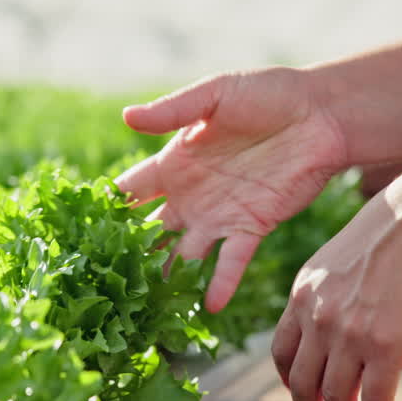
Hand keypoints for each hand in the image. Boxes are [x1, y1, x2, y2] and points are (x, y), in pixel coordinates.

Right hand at [114, 69, 348, 312]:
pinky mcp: (251, 227)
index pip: (130, 191)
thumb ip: (172, 111)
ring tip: (146, 305)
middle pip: (150, 232)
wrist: (322, 114)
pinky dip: (219, 283)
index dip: (107, 209)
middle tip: (103, 280)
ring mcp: (219, 215)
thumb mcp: (215, 94)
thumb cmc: (268, 94)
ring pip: (183, 255)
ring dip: (167, 278)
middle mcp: (190, 195)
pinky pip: (230, 262)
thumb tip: (126, 117)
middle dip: (128, 255)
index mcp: (174, 164)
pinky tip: (207, 306)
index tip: (79, 232)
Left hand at [269, 193, 401, 400]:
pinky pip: (372, 399)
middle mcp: (318, 317)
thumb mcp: (343, 257)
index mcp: (303, 293)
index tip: (297, 390)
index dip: (287, 377)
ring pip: (335, 394)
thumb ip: (331, 291)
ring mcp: (349, 335)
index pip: (281, 348)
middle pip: (302, 379)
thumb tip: (339, 317)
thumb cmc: (398, 228)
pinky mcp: (386, 347)